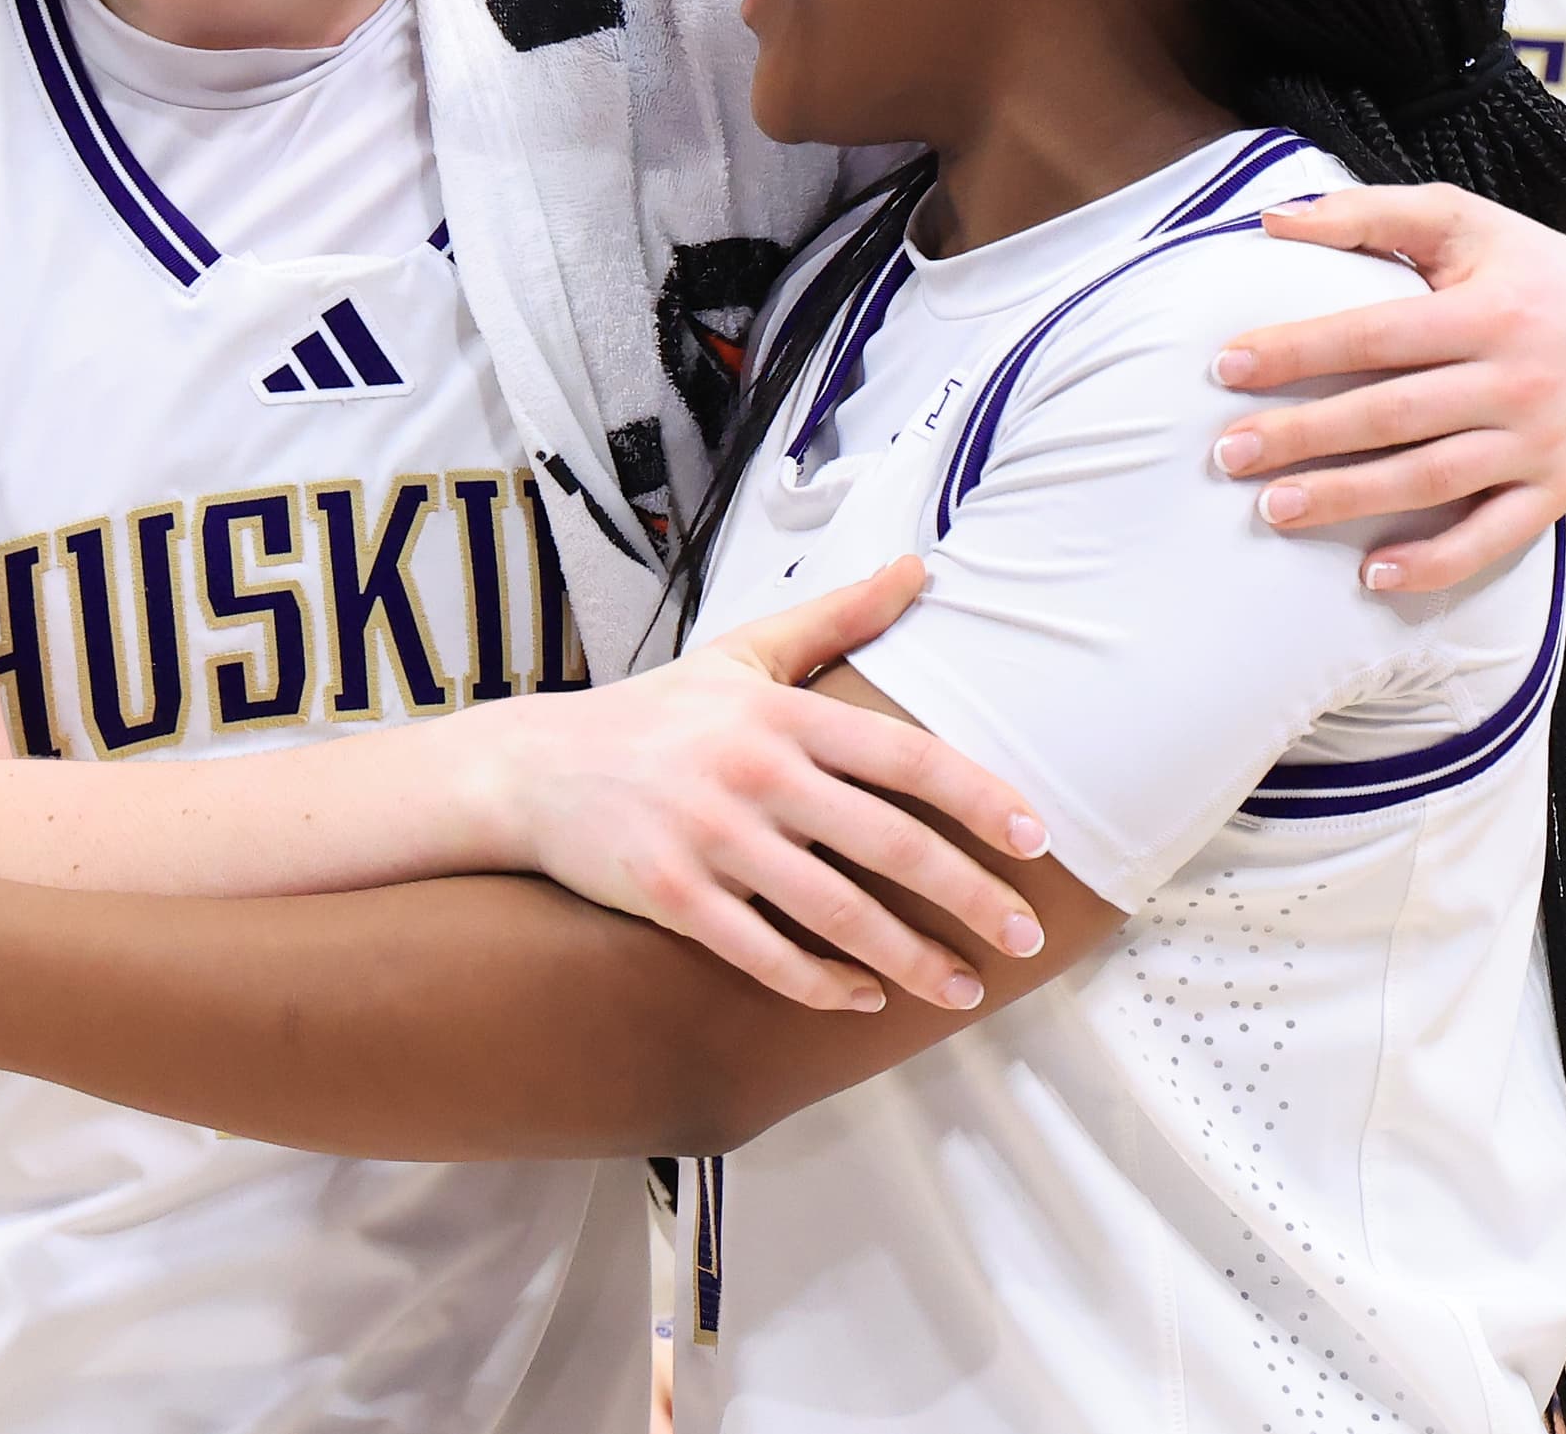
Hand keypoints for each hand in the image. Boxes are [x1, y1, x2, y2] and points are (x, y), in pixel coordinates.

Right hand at [467, 555, 1046, 1013]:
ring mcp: (712, 838)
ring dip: (910, 958)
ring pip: (835, 911)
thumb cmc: (652, 713)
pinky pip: (764, 953)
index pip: (904, 756)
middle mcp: (754, 772)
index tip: (1034, 839)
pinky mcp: (672, 896)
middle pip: (887, 842)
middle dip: (968, 895)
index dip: (978, 798)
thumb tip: (917, 569)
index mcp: (780, 713)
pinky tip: (863, 997)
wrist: (531, 769)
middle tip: (1024, 938)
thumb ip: (836, 618)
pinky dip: (822, 983)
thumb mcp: (742, 654)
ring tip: (961, 987)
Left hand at [1214, 185, 1565, 592]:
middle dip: (1304, 435)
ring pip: (1431, 479)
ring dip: (1349, 500)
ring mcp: (1538, 442)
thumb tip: (1272, 221)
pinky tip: (1374, 575)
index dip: (1297, 351)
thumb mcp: (1462, 221)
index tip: (1226, 367)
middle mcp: (1515, 380)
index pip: (1374, 334)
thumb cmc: (1529, 268)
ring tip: (1272, 510)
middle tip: (1228, 453)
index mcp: (1487, 311)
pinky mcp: (1556, 490)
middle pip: (1392, 415)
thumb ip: (1369, 213)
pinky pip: (1494, 537)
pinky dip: (1436, 562)